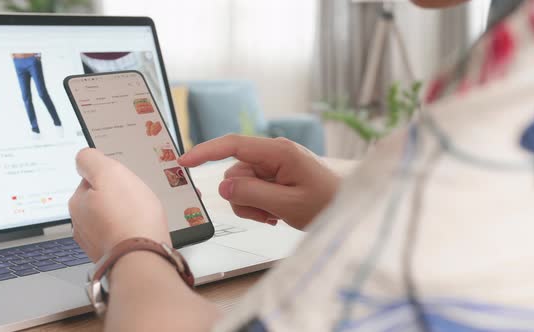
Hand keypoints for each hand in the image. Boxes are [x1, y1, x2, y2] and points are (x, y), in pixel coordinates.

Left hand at [69, 148, 170, 261]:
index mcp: (78, 202)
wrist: (143, 257)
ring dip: (124, 215)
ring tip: (142, 215)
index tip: (123, 180)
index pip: (91, 179)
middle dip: (116, 197)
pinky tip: (142, 231)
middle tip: (136, 197)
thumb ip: (91, 159)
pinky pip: (122, 235)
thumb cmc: (129, 216)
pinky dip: (130, 231)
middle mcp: (81, 224)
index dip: (110, 176)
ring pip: (111, 219)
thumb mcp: (109, 172)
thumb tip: (83, 157)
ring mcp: (96, 243)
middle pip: (101, 200)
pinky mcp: (113, 255)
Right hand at [178, 135, 339, 229]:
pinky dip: (260, 206)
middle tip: (267, 214)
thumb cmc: (328, 202)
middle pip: (235, 173)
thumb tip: (223, 186)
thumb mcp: (287, 204)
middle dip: (243, 197)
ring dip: (252, 205)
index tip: (183, 161)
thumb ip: (252, 194)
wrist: (349, 208)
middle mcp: (274, 154)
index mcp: (278, 152)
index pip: (233, 146)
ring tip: (276, 214)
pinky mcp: (277, 176)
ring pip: (242, 185)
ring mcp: (275, 165)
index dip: (205, 152)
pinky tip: (278, 213)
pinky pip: (254, 190)